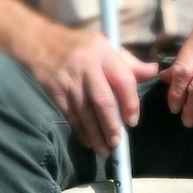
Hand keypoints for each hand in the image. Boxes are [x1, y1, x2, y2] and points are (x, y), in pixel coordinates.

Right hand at [27, 26, 157, 156]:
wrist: (39, 41)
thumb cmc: (82, 46)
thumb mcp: (107, 45)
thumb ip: (130, 63)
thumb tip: (154, 71)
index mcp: (105, 53)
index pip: (123, 80)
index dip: (130, 103)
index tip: (132, 122)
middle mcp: (87, 66)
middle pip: (102, 100)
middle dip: (111, 124)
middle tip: (117, 142)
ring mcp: (69, 80)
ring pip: (85, 112)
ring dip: (95, 134)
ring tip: (105, 150)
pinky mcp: (55, 91)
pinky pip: (70, 115)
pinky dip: (80, 131)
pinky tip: (88, 142)